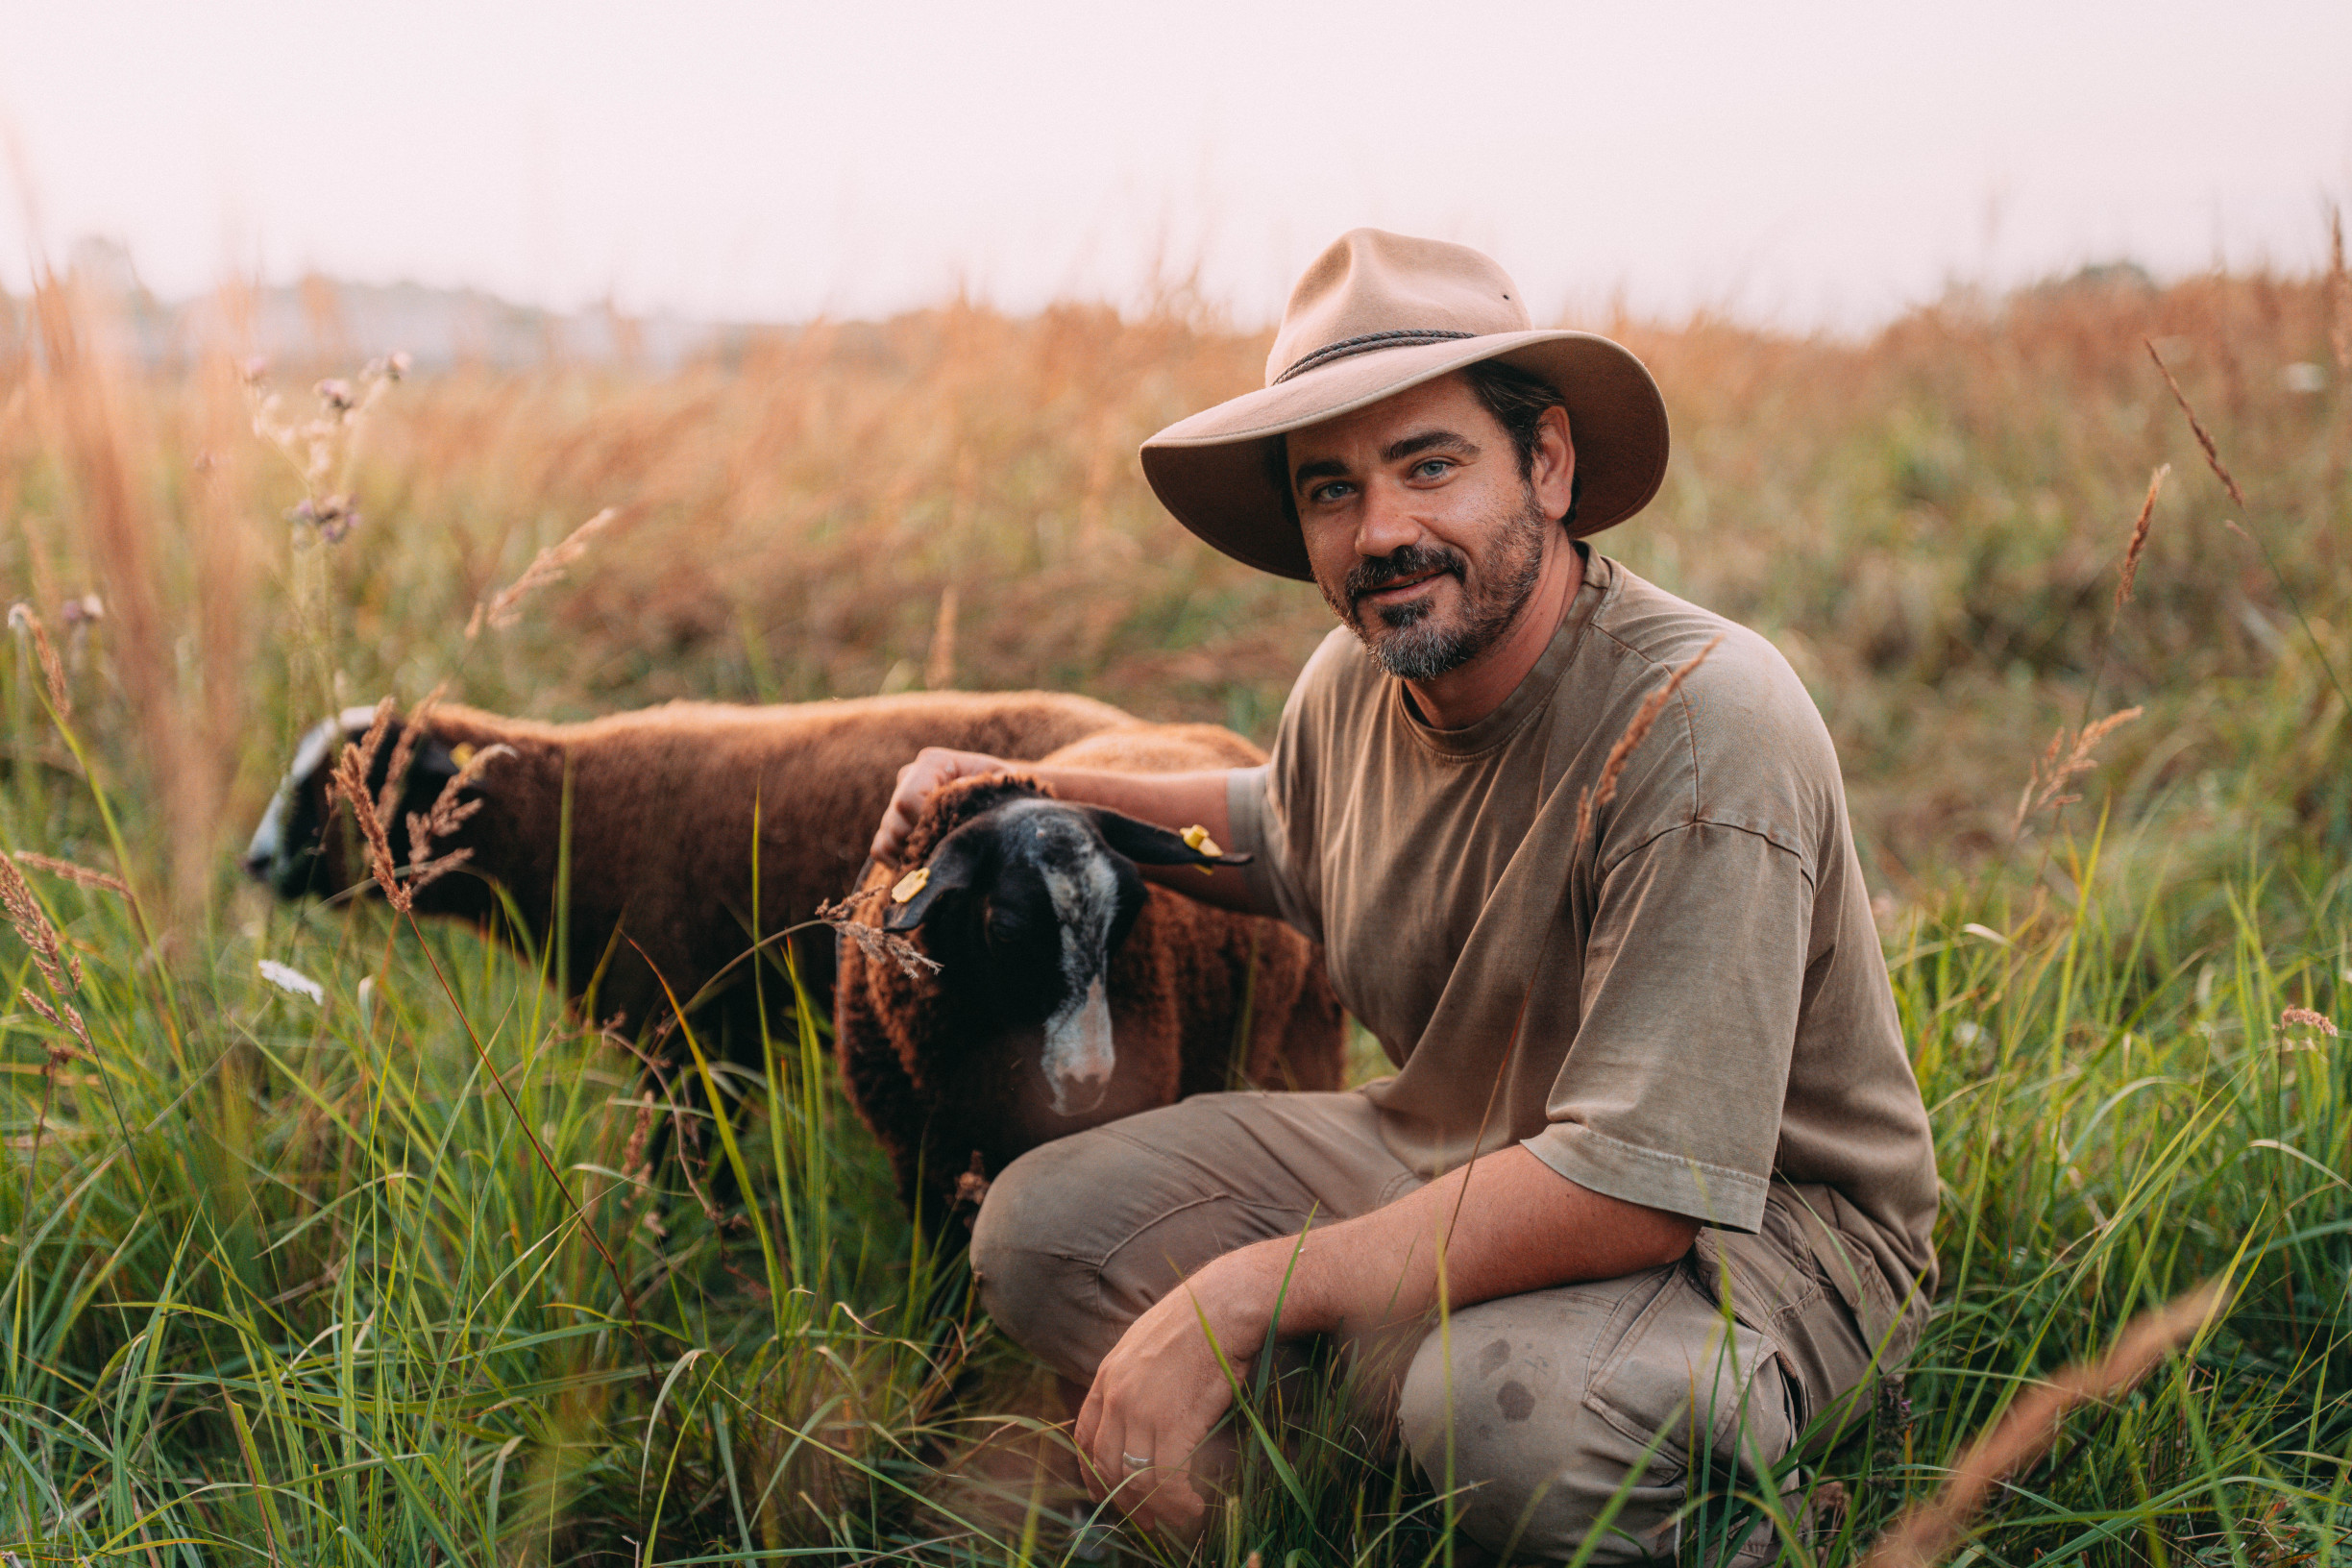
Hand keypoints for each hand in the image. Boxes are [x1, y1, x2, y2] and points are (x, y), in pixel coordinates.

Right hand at [869, 747, 1006, 863]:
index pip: (908, 799)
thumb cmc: (1004, 793)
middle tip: (954, 851)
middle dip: (924, 843)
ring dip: (915, 854)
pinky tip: (930, 861)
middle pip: (896, 822)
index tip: (952, 836)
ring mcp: (896, 802)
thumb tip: (955, 791)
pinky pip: (881, 850)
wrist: (1000, 803)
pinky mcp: (890, 827)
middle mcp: (908, 777)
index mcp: (933, 762)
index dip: (926, 825)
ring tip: (946, 855)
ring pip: (888, 838)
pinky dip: (902, 862)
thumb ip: (982, 787)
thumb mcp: (1003, 787)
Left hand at [1072, 1246, 1281, 1537]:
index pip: (1084, 1438)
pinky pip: (1166, 1480)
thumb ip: (1134, 1378)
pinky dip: (1178, 1503)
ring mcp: (1141, 1410)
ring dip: (1158, 1509)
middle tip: (1150, 1520)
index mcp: (1106, 1375)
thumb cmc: (1198, 1320)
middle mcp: (1116, 1396)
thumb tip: (1142, 1413)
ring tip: (1182, 1517)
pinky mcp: (1173, 1422)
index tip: (1109, 1494)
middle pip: (1107, 1466)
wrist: (1226, 1304)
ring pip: (1136, 1480)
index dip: (1093, 1474)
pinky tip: (1195, 1507)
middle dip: (1126, 1501)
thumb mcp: (1147, 1344)